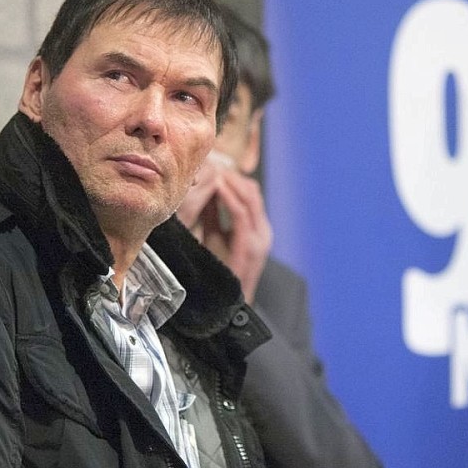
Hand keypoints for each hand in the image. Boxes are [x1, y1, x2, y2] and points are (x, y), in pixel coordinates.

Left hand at [176, 153, 272, 303]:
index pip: (250, 191)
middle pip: (251, 189)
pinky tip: (216, 188)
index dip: (232, 175)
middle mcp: (262, 230)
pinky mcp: (250, 246)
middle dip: (230, 174)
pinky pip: (241, 213)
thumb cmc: (220, 271)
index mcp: (257, 227)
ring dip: (230, 182)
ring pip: (249, 197)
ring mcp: (259, 238)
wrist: (229, 304)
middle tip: (209, 163)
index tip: (212, 164)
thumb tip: (205, 192)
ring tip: (211, 171)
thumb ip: (213, 215)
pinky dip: (228, 198)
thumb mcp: (215, 236)